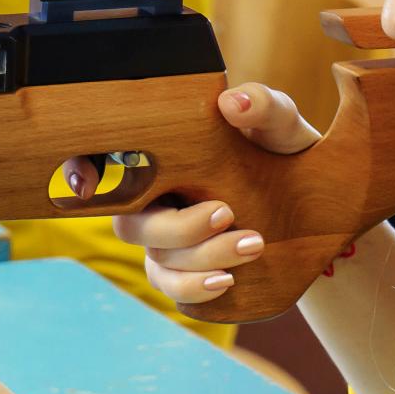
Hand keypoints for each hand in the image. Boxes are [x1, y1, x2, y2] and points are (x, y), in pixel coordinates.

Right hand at [94, 82, 318, 305]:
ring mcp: (168, 242)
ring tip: (253, 244)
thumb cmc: (282, 150)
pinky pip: (173, 289)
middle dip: (178, 228)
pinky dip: (195, 288)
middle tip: (226, 212)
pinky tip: (227, 280)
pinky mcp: (189, 273)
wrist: (314, 201)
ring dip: (200, 259)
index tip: (85, 183)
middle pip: (133, 225)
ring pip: (157, 261)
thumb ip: (263, 108)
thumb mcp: (279, 125)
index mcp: (163, 159)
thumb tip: (234, 104)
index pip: (102, 164)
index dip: (80, 173)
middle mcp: (156, 201)